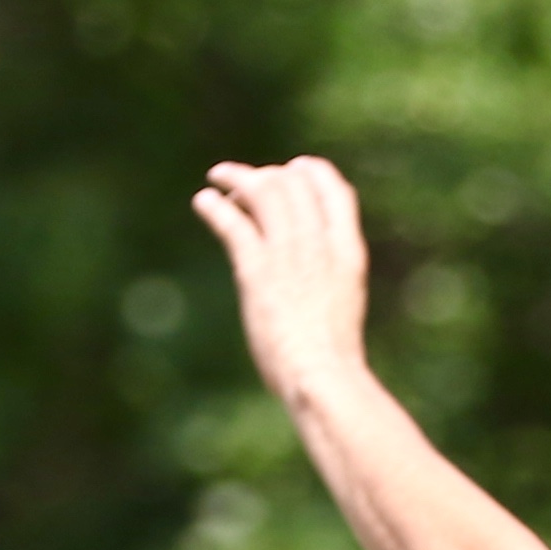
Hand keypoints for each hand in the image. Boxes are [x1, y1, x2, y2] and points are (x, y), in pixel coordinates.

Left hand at [193, 155, 372, 408]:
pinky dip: (213, 207)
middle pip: (293, 182)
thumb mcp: (344, 308)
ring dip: (236, 179)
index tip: (293, 169)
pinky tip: (202, 203)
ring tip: (218, 179)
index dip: (312, 172)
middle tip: (246, 182)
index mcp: (349, 253)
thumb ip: (328, 282)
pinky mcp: (257, 270)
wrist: (324, 378)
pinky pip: (232, 222)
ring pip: (262, 191)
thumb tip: (310, 285)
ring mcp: (289, 253)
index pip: (335, 190)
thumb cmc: (335, 359)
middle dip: (268, 174)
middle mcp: (320, 244)